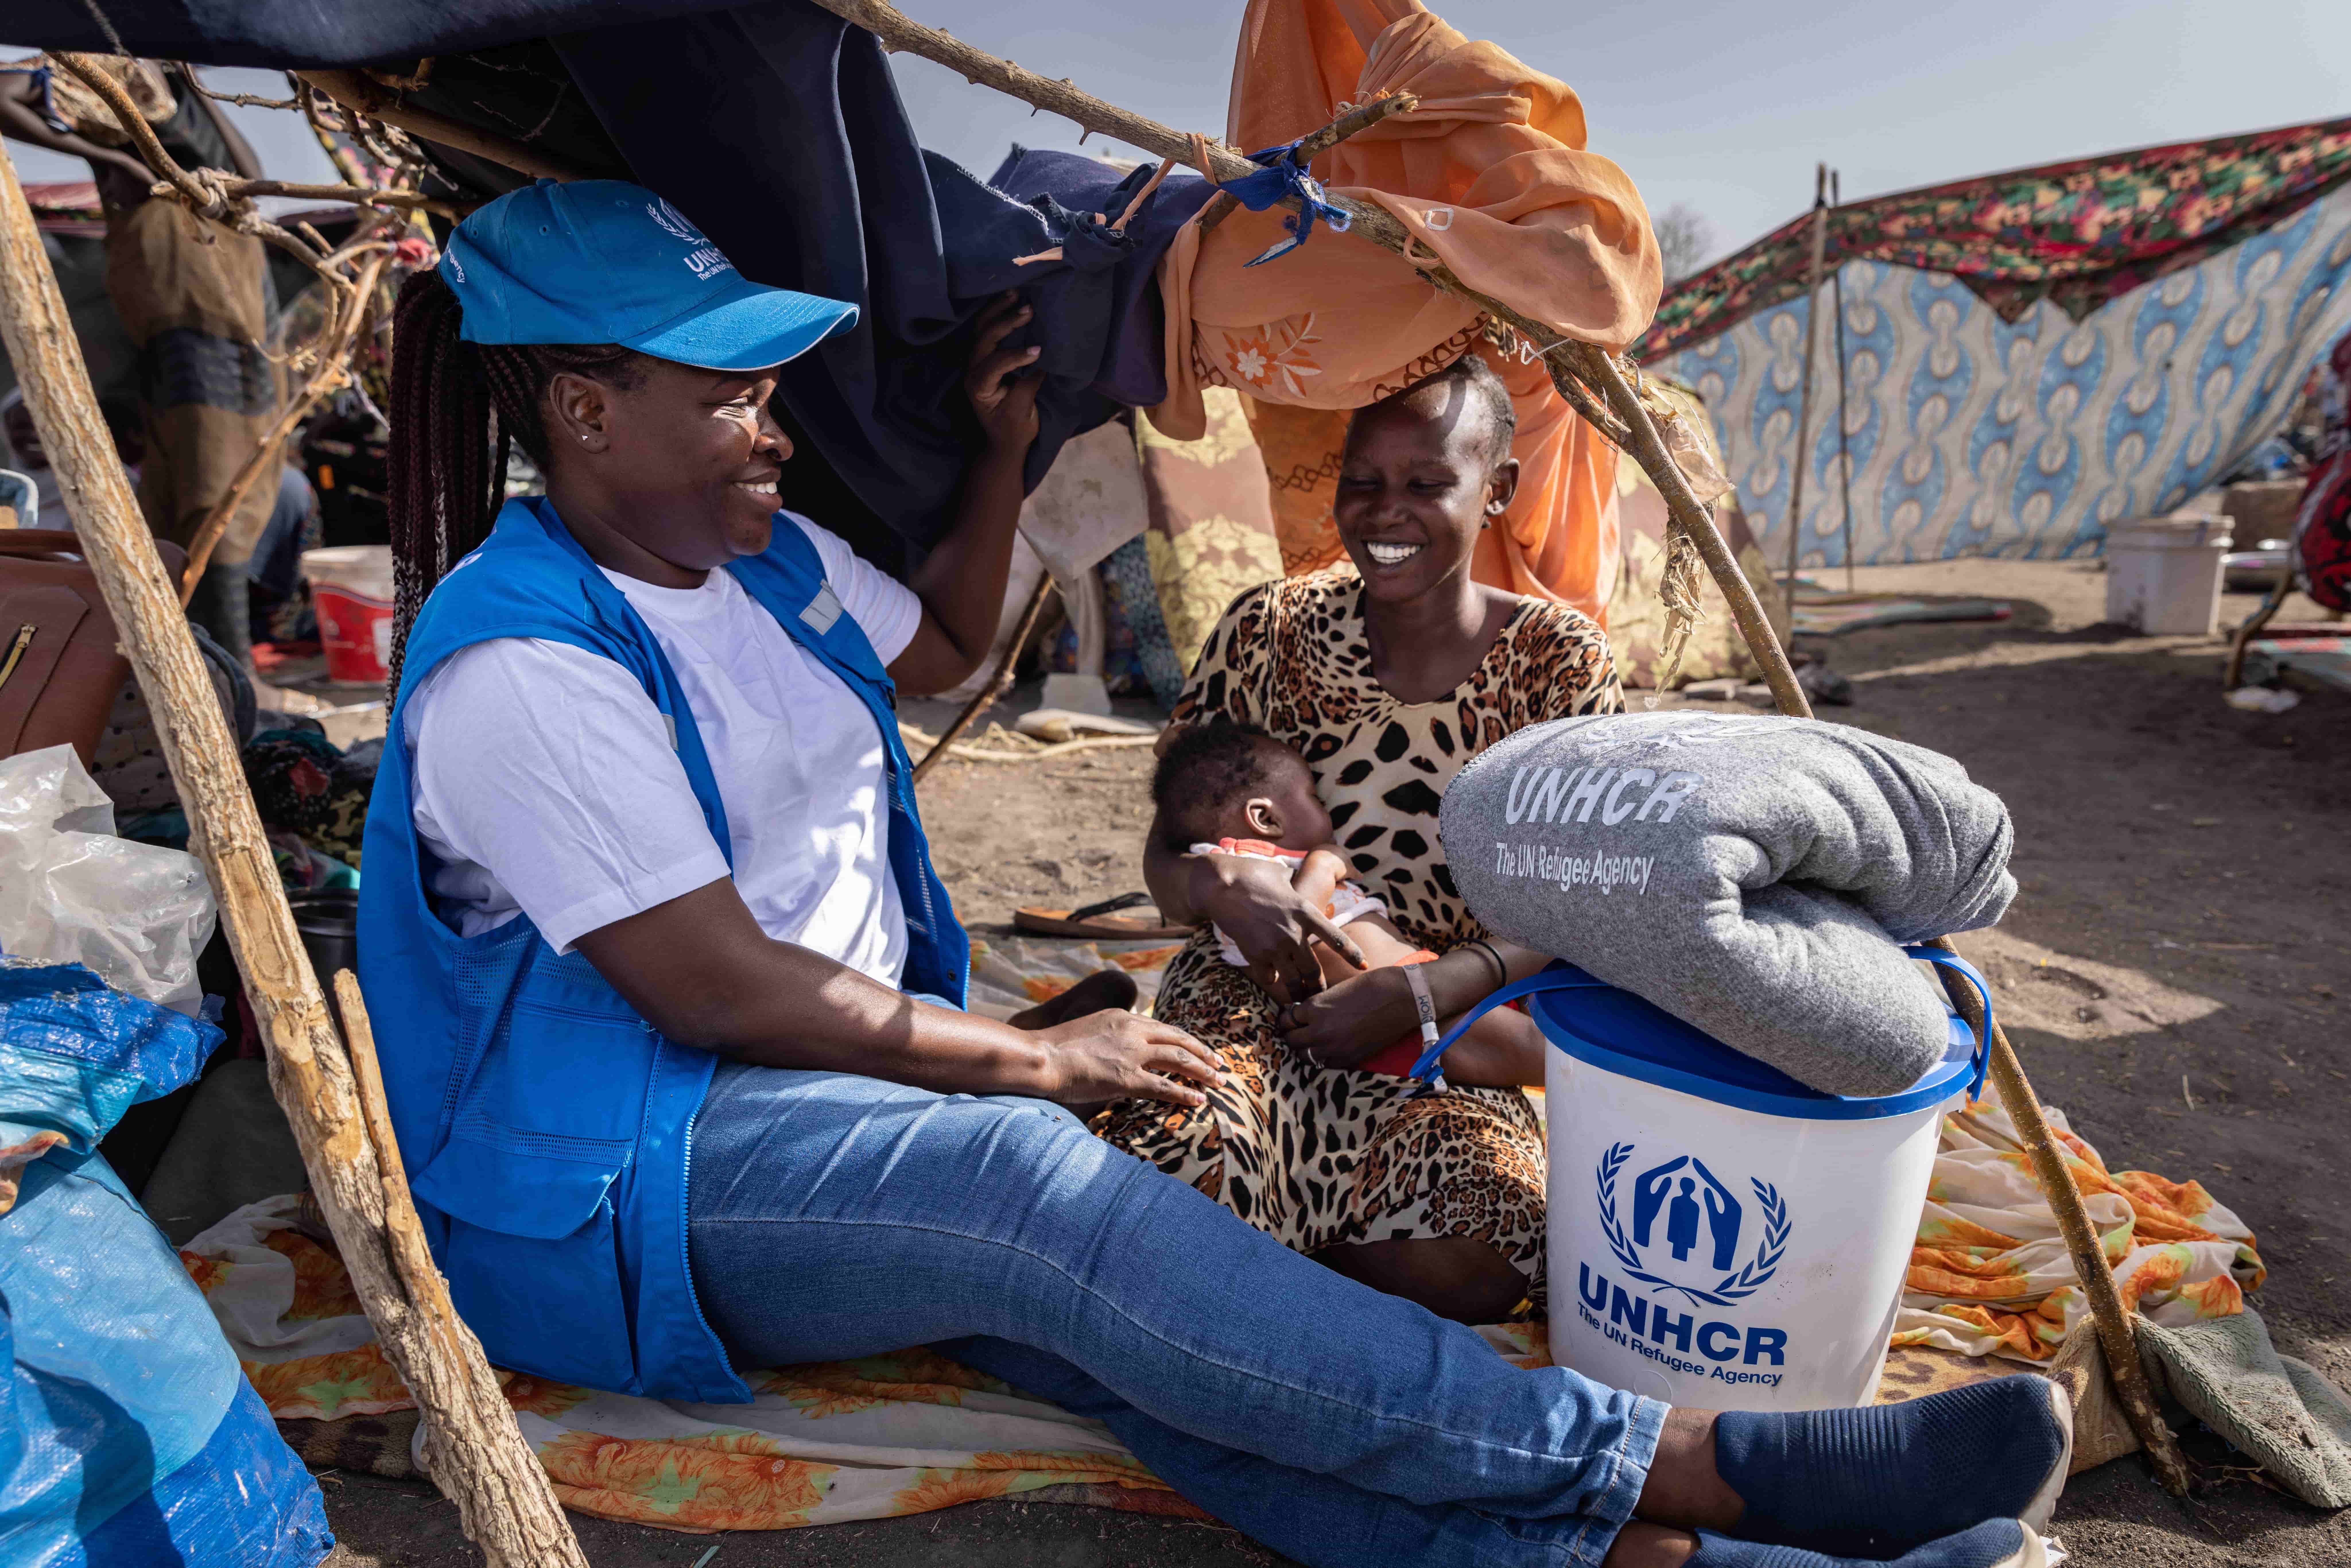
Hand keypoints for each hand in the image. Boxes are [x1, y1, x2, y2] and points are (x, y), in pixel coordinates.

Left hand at [964, 291, 1041, 454]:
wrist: (1004, 441)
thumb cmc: (1013, 430)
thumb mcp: (1022, 412)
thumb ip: (1029, 383)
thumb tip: (1044, 357)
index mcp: (979, 387)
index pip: (995, 363)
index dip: (1016, 355)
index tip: (1039, 350)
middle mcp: (972, 371)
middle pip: (984, 338)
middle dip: (1006, 322)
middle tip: (1029, 309)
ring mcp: (976, 362)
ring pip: (981, 329)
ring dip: (998, 310)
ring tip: (1016, 293)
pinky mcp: (984, 357)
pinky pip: (987, 330)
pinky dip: (998, 314)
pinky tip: (1011, 300)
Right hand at [1033, 1008, 1224, 1112]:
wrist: (1040, 1058)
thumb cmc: (1055, 1050)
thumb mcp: (1087, 1031)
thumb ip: (1108, 1037)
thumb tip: (1118, 1051)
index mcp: (1121, 1018)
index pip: (1162, 1028)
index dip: (1184, 1039)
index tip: (1198, 1048)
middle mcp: (1131, 1031)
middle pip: (1178, 1039)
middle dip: (1202, 1052)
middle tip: (1219, 1064)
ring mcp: (1131, 1054)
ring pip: (1178, 1059)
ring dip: (1202, 1071)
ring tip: (1218, 1082)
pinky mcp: (1127, 1078)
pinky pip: (1165, 1087)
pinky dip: (1185, 1094)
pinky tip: (1199, 1101)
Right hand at [1195, 854, 1365, 1005]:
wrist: (1221, 886)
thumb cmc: (1252, 874)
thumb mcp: (1283, 876)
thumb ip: (1297, 887)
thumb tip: (1303, 883)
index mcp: (1305, 911)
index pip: (1336, 937)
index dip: (1353, 954)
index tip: (1364, 966)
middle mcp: (1293, 933)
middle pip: (1314, 970)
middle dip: (1319, 986)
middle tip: (1322, 994)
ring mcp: (1273, 946)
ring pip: (1293, 980)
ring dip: (1297, 991)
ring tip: (1300, 998)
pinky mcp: (1254, 954)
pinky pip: (1269, 976)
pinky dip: (1271, 978)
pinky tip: (1271, 977)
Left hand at [1277, 966, 1418, 1068]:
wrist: (1403, 998)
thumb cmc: (1373, 985)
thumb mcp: (1337, 989)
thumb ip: (1318, 1004)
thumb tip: (1305, 1013)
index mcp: (1315, 1008)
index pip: (1286, 1019)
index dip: (1287, 1018)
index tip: (1290, 1017)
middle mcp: (1320, 1031)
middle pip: (1291, 1040)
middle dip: (1291, 1034)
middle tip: (1296, 1030)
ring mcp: (1335, 1048)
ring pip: (1304, 1057)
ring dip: (1304, 1049)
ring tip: (1309, 1042)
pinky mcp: (1350, 1059)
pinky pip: (1324, 1065)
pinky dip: (1322, 1058)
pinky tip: (1327, 1050)